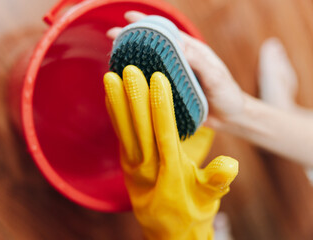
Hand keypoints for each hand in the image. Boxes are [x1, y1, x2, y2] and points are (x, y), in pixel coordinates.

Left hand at [104, 65, 237, 239]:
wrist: (167, 230)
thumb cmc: (192, 210)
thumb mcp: (209, 198)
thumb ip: (217, 179)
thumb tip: (231, 163)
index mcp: (171, 170)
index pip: (164, 133)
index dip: (160, 106)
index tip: (158, 80)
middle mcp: (147, 165)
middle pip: (139, 127)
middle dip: (134, 97)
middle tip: (129, 70)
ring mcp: (133, 164)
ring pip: (124, 129)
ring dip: (117, 102)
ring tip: (110, 77)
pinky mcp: (126, 162)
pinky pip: (119, 134)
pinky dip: (113, 114)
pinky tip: (109, 96)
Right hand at [107, 11, 245, 128]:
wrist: (230, 118)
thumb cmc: (227, 94)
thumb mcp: (216, 77)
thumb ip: (199, 62)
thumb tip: (177, 44)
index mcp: (190, 52)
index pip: (166, 32)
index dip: (147, 23)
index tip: (128, 17)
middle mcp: (179, 62)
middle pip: (152, 46)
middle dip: (132, 38)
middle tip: (112, 35)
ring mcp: (173, 77)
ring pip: (148, 63)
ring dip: (131, 58)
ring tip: (113, 54)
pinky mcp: (170, 93)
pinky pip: (150, 83)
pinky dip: (137, 79)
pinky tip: (125, 79)